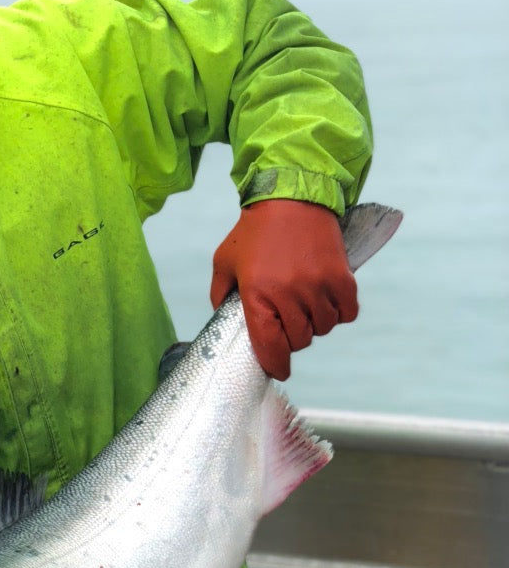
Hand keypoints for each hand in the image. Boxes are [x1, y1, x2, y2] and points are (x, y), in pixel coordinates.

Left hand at [210, 199, 356, 380]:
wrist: (291, 197)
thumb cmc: (255, 231)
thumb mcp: (224, 260)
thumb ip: (219, 293)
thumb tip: (222, 317)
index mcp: (257, 293)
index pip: (269, 345)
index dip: (274, 364)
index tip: (278, 370)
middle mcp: (289, 293)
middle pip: (299, 340)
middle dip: (292, 338)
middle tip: (286, 323)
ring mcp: (318, 286)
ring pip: (323, 328)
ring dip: (315, 325)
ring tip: (304, 306)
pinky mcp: (341, 278)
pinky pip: (347, 314)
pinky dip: (339, 314)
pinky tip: (326, 302)